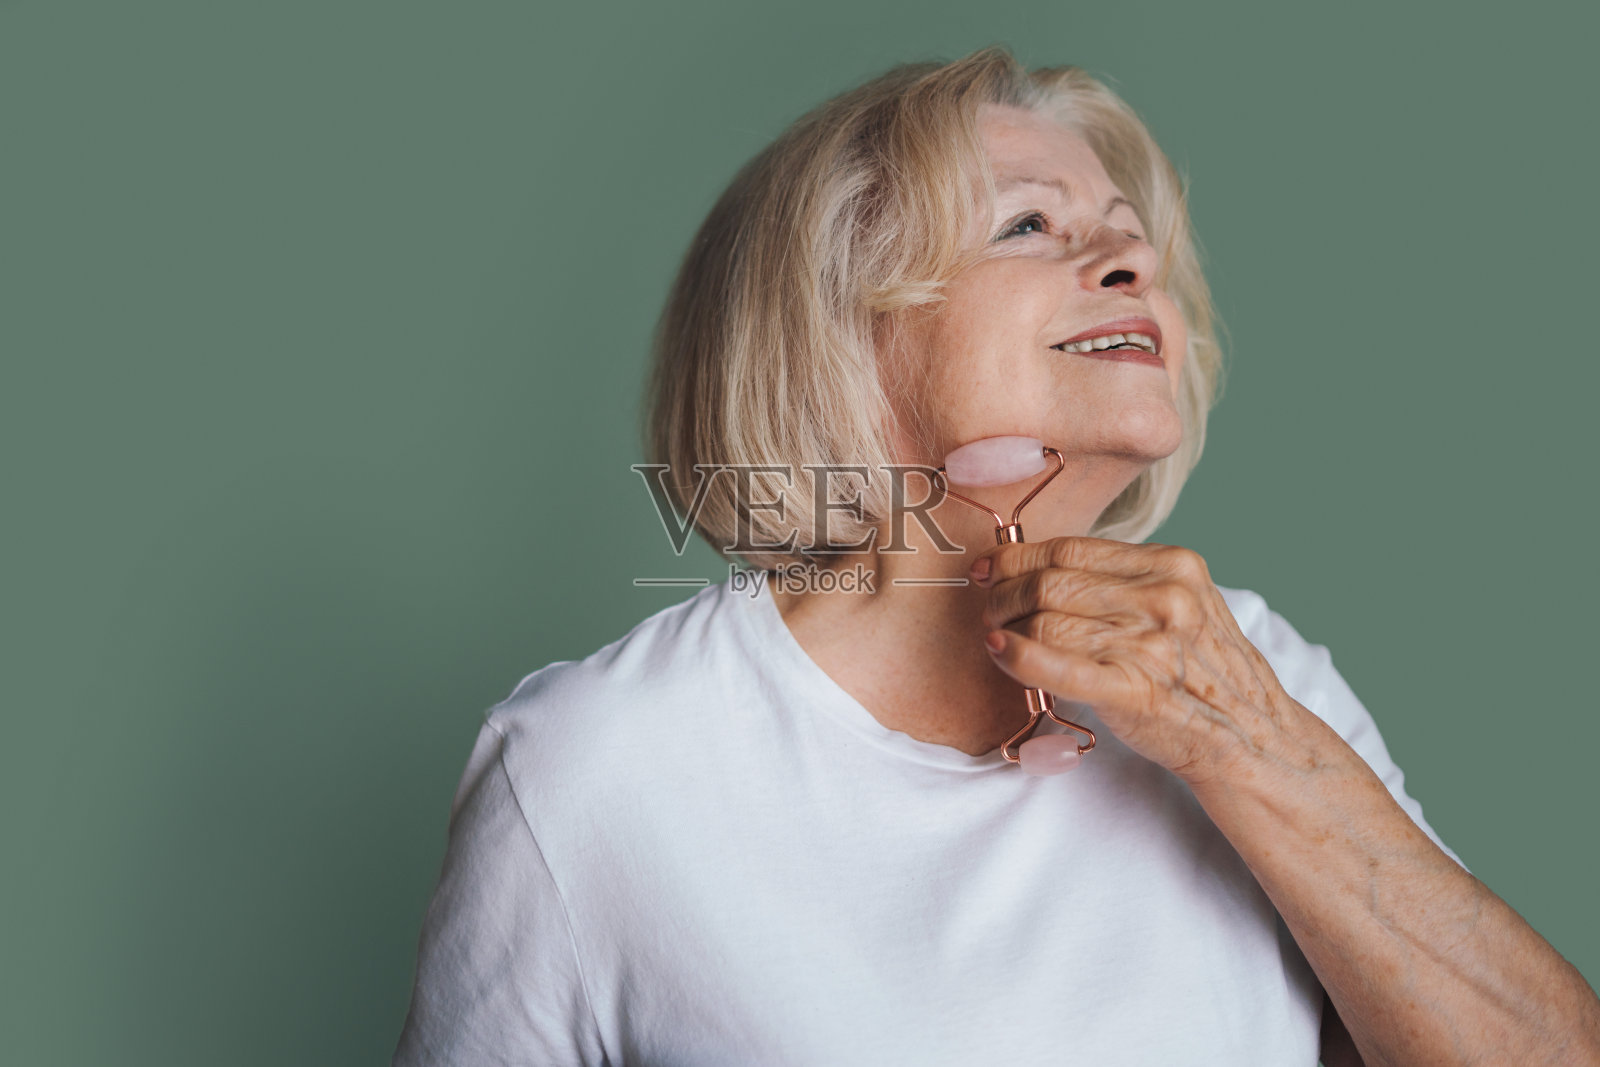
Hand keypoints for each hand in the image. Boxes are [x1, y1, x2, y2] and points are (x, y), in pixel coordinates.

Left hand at [971, 536, 1297, 784]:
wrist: (1252, 738)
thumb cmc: (1204, 674)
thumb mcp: (1182, 605)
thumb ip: (1125, 582)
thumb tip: (1043, 568)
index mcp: (1173, 565)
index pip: (1072, 548)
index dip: (1019, 556)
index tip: (993, 567)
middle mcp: (1163, 597)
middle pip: (1052, 580)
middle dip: (1005, 593)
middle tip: (989, 610)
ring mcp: (1150, 643)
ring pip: (1046, 618)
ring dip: (1006, 627)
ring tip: (996, 638)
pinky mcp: (1134, 690)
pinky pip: (1058, 662)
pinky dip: (1019, 655)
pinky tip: (1000, 651)